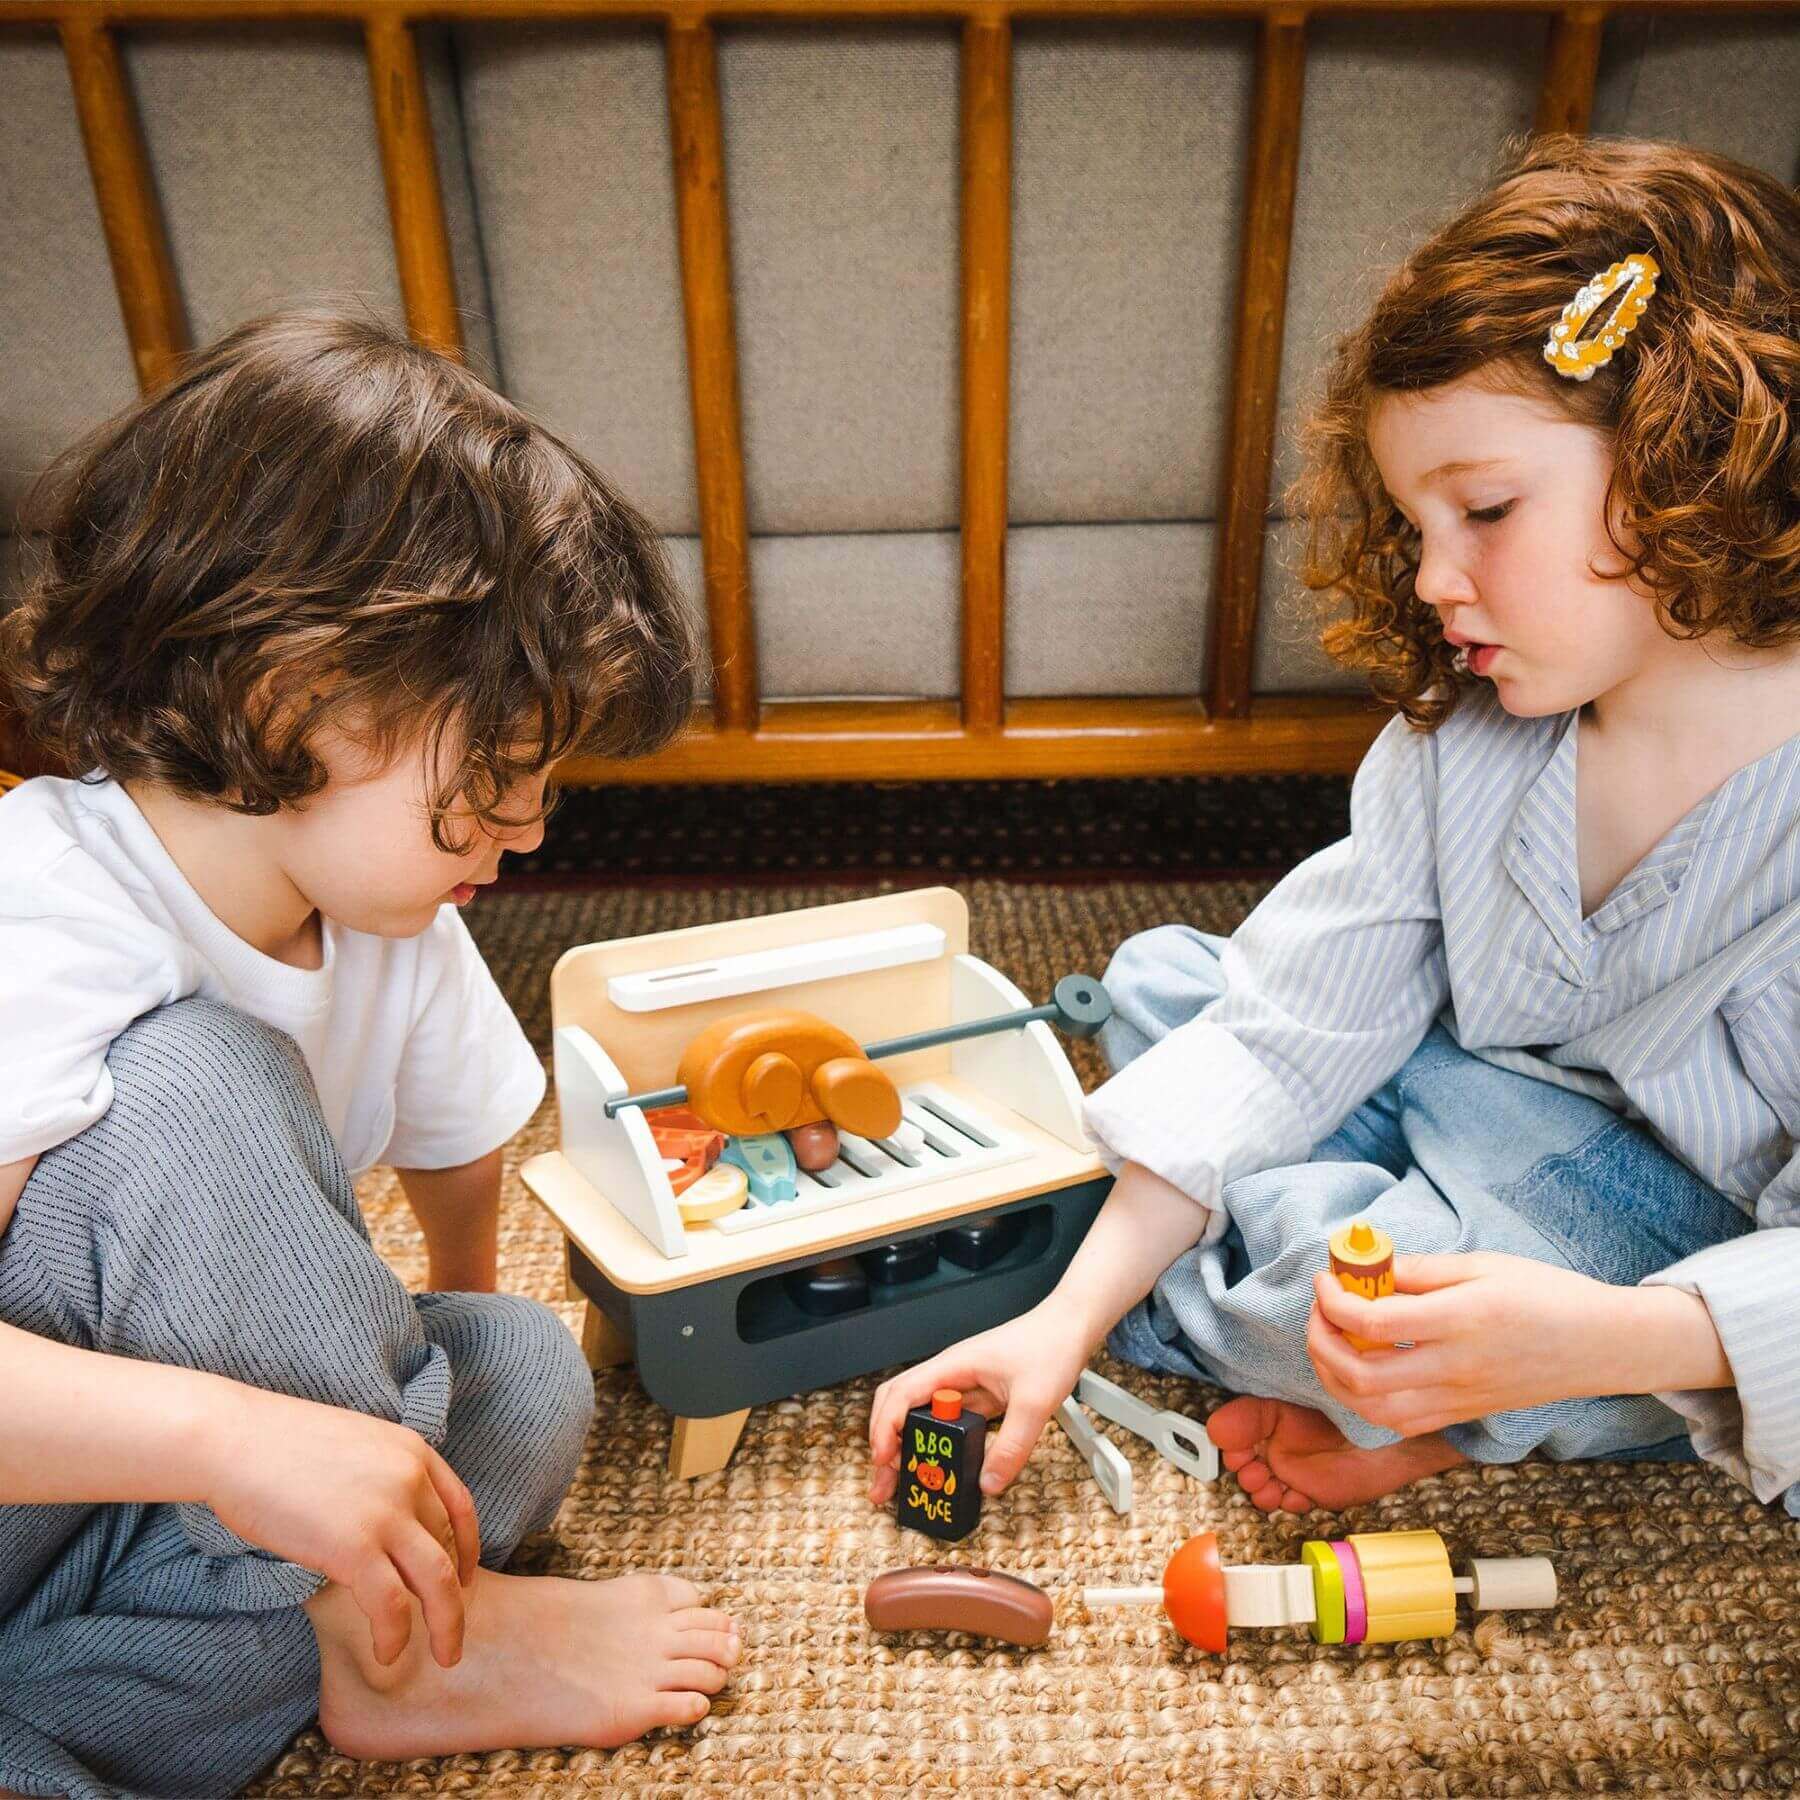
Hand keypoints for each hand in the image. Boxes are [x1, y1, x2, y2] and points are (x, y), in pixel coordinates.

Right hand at [198, 1380, 480, 1668]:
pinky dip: (394, 1635)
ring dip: (445, 1626)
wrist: (234, 1441)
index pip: (461, 1507)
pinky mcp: (354, 1547)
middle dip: (458, 1598)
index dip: (469, 1548)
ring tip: (442, 1657)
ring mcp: (386, 1513)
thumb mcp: (353, 1447)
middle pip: (451, 1549)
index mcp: (412, 1451)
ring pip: (437, 1582)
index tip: (465, 1579)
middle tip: (454, 1635)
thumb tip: (382, 1517)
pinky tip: (386, 1654)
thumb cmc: (277, 1445)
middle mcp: (410, 1479)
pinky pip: (391, 1604)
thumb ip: (379, 1477)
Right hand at [869, 1305, 1091, 1504]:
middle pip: (898, 1404)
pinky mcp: (978, 1396)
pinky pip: (946, 1423)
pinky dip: (936, 1446)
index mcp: (953, 1366)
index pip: (901, 1394)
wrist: (1071, 1325)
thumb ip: (1012, 1445)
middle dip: (885, 1443)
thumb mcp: (1035, 1401)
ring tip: (905, 1482)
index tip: (884, 1461)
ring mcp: (963, 1385)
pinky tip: (941, 1467)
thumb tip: (988, 1483)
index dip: (886, 1428)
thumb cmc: (1051, 1344)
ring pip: (920, 1415)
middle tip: (885, 1483)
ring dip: (908, 1447)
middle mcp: (950, 1374)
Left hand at [1307, 1252, 1633, 1436]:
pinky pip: (1399, 1423)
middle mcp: (1454, 1367)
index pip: (1371, 1323)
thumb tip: (1368, 1268)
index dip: (1333, 1301)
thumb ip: (1420, 1270)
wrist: (1600, 1345)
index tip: (1325, 1279)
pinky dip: (1365, 1402)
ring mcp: (1458, 1399)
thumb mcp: (1482, 1265)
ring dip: (1335, 1379)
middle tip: (1319, 1312)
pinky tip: (1361, 1371)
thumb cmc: (1546, 1295)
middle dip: (1320, 1343)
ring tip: (1330, 1342)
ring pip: (1373, 1411)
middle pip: (1360, 1377)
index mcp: (1459, 1320)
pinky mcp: (1462, 1416)